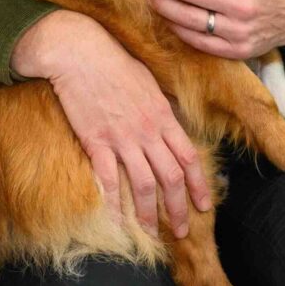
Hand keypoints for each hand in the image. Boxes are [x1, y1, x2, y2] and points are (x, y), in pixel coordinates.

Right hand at [7, 10, 212, 235]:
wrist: (81, 53)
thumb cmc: (115, 63)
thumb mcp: (150, 83)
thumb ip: (162, 110)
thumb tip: (172, 128)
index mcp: (163, 116)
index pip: (188, 158)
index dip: (199, 185)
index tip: (204, 205)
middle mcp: (147, 131)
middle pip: (170, 178)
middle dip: (179, 208)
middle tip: (182, 230)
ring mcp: (122, 138)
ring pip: (143, 184)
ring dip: (150, 214)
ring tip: (153, 232)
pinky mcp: (96, 142)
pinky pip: (108, 180)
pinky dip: (114, 204)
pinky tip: (117, 221)